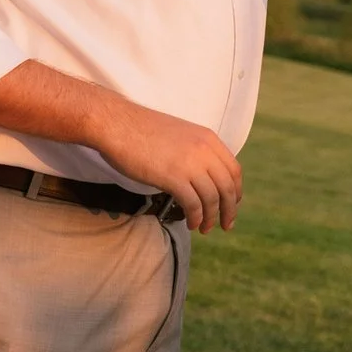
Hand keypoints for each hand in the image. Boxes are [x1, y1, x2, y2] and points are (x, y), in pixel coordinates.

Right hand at [94, 102, 243, 232]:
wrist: (116, 124)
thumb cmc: (141, 130)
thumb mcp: (180, 135)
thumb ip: (196, 151)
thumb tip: (202, 175)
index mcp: (208, 139)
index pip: (234, 170)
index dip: (235, 191)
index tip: (232, 204)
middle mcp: (204, 151)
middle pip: (227, 187)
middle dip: (229, 209)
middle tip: (226, 225)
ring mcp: (190, 164)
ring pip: (212, 198)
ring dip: (211, 217)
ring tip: (204, 228)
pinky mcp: (173, 177)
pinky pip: (193, 204)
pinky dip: (195, 217)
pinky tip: (191, 223)